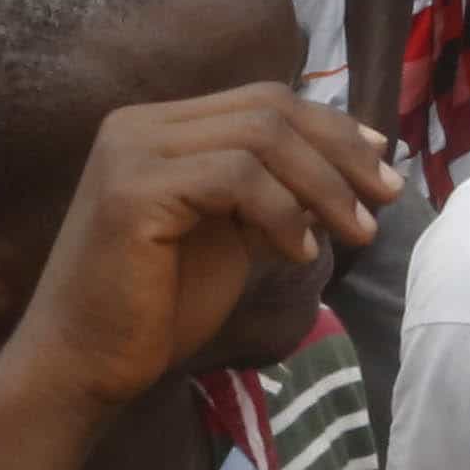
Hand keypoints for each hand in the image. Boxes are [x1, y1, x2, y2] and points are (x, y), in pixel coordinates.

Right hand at [0, 87, 395, 420]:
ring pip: (260, 136)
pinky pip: (235, 177)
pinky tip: (298, 253)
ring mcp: (133, 151)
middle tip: (387, 197)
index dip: (331, 125)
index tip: (381, 162)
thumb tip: (349, 164)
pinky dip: (280, 212)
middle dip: (341, 150)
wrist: (83, 368)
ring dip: (324, 184)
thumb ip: (272, 192)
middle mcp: (140, 123)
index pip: (264, 100)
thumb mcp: (230, 234)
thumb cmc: (156, 310)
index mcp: (159, 126)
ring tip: (357, 232)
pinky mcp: (133, 190)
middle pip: (269, 108)